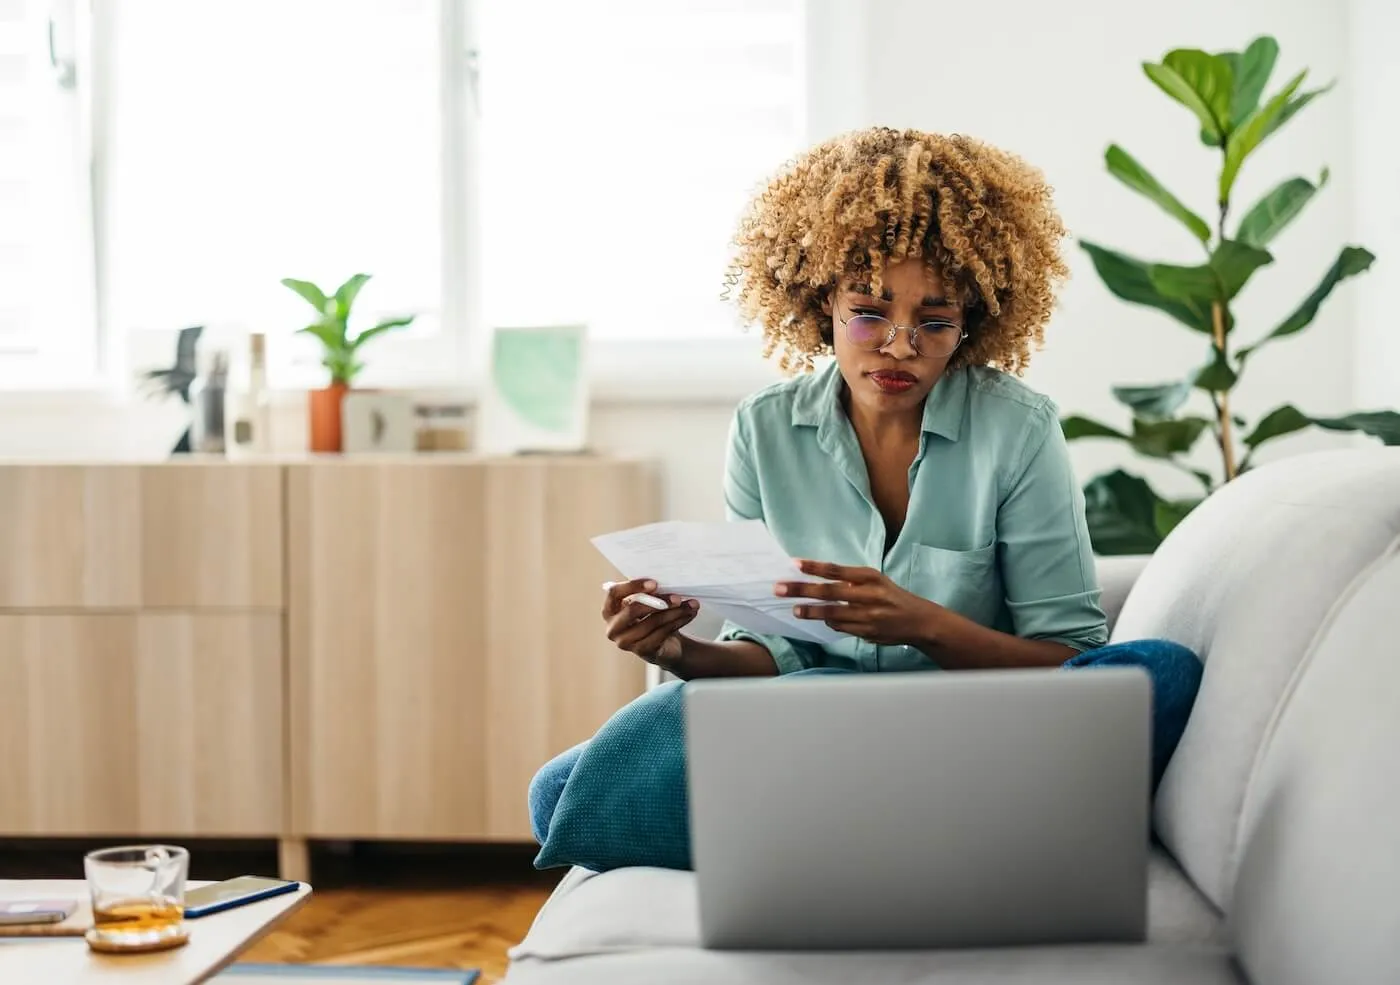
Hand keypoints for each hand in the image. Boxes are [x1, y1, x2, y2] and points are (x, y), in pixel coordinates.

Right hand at [601, 578, 699, 666]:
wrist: (664, 642)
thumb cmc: (651, 616)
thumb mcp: (647, 602)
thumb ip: (648, 593)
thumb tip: (664, 582)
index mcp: (610, 609)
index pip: (614, 593)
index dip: (633, 586)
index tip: (654, 583)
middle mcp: (613, 627)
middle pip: (633, 610)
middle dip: (658, 601)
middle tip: (677, 597)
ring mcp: (625, 641)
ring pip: (651, 622)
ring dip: (674, 612)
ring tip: (691, 605)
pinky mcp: (641, 650)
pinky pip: (661, 633)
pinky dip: (678, 622)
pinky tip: (689, 615)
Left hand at [776, 560, 942, 646]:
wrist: (920, 621)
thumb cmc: (892, 597)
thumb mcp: (875, 581)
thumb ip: (851, 581)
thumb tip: (818, 581)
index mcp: (870, 577)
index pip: (836, 570)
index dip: (814, 567)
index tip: (794, 563)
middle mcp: (869, 594)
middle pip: (829, 592)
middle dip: (802, 590)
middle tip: (780, 588)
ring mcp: (868, 615)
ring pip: (833, 613)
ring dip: (811, 611)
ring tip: (795, 610)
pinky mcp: (868, 632)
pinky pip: (842, 627)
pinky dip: (829, 623)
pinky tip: (820, 620)